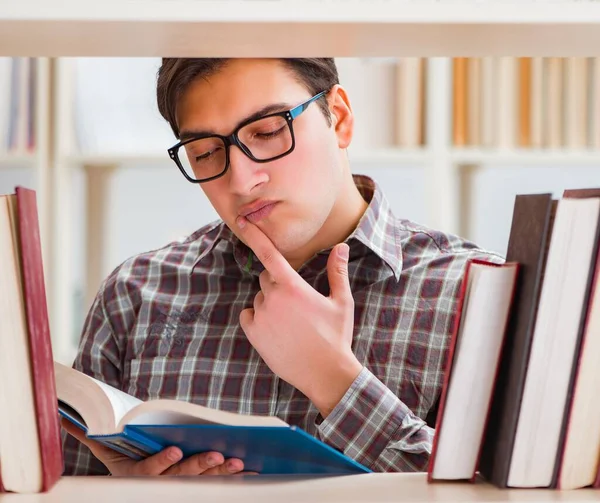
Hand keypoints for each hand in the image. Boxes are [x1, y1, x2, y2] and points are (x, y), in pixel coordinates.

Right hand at [61, 419, 253, 475]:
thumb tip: (64, 416)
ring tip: (238, 462)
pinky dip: (232, 478)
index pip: (149, 472)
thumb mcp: (104, 449)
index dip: (162, 463)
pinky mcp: (197, 485)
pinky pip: (215, 483)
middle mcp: (159, 486)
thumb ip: (89, 433)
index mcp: (136, 475)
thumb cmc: (122, 456)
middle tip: (218, 455)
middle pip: (181, 479)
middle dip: (200, 467)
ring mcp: (180, 487)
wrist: (130, 483)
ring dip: (221, 473)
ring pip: (201, 482)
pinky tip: (249, 470)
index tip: (175, 451)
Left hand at [236, 216, 362, 417]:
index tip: (242, 221)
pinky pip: (248, 316)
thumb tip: (341, 247)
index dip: (254, 235)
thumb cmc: (336, 336)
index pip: (269, 254)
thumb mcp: (341, 302)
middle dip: (278, 283)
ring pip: (259, 299)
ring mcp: (261, 317)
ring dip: (269, 303)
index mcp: (293, 286)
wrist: (325, 373)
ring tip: (291, 322)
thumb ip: (337, 272)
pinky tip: (275, 329)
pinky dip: (257, 318)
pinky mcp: (254, 335)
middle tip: (297, 302)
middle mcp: (273, 298)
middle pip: (267, 278)